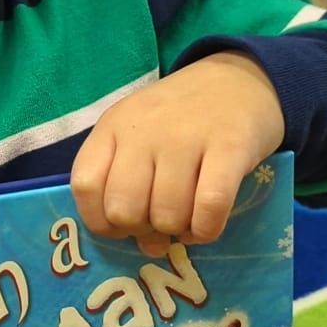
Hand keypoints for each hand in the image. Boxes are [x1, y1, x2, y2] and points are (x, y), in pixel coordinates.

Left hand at [72, 52, 284, 253]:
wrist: (240, 79)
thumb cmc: (183, 117)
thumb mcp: (140, 135)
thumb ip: (131, 187)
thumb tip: (148, 247)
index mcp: (114, 125)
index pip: (86, 186)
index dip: (101, 221)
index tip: (122, 226)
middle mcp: (144, 130)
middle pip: (124, 209)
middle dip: (142, 229)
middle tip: (161, 220)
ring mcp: (186, 138)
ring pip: (167, 215)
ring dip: (177, 231)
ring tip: (187, 218)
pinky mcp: (229, 148)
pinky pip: (209, 209)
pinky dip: (205, 230)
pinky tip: (206, 224)